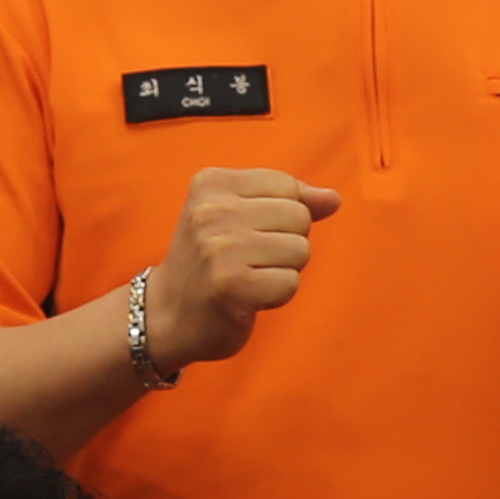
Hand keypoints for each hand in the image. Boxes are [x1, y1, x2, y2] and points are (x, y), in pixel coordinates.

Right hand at [147, 167, 344, 369]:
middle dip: (286, 244)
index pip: (287, 186)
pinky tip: (248, 298)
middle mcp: (212, 210)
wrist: (166, 315)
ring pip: (300, 250)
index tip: (247, 234)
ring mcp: (219, 249)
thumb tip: (333, 199)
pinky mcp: (231, 286)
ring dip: (282, 271)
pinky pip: (290, 283)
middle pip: (299, 217)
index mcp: (212, 183)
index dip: (281, 217)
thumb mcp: (239, 217)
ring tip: (249, 278)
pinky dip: (276, 296)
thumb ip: (288, 201)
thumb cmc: (210, 263)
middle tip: (248, 260)